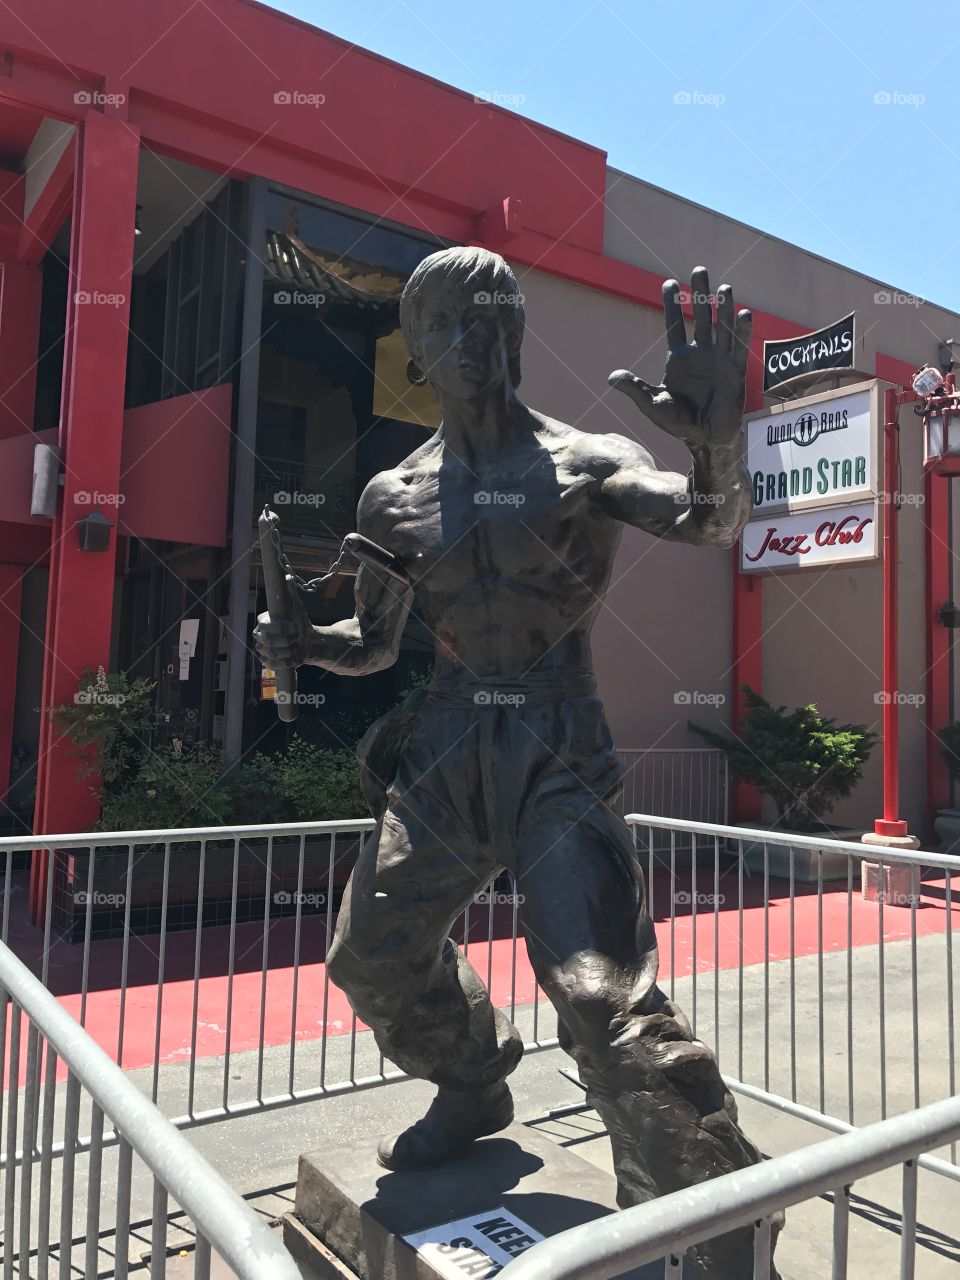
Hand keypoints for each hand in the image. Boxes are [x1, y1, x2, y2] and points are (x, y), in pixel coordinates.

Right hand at [253, 574, 314, 668]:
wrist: (306, 640)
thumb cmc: (299, 622)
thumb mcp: (296, 606)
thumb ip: (290, 592)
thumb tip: (287, 576)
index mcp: (263, 621)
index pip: (266, 626)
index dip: (281, 628)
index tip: (293, 626)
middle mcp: (259, 635)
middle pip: (267, 642)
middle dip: (286, 641)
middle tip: (296, 637)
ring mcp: (262, 649)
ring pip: (272, 654)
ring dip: (288, 651)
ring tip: (295, 646)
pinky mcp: (268, 662)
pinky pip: (273, 664)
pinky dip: (286, 661)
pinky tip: (293, 656)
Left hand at [608, 267, 751, 448]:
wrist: (705, 440)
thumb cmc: (679, 423)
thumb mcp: (653, 405)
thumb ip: (634, 390)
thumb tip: (611, 377)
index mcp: (679, 359)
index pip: (674, 325)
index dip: (672, 304)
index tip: (669, 282)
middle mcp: (700, 354)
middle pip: (700, 317)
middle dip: (699, 294)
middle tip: (699, 270)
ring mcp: (719, 360)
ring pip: (722, 327)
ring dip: (723, 308)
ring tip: (723, 287)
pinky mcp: (735, 371)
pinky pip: (739, 347)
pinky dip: (742, 331)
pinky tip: (743, 313)